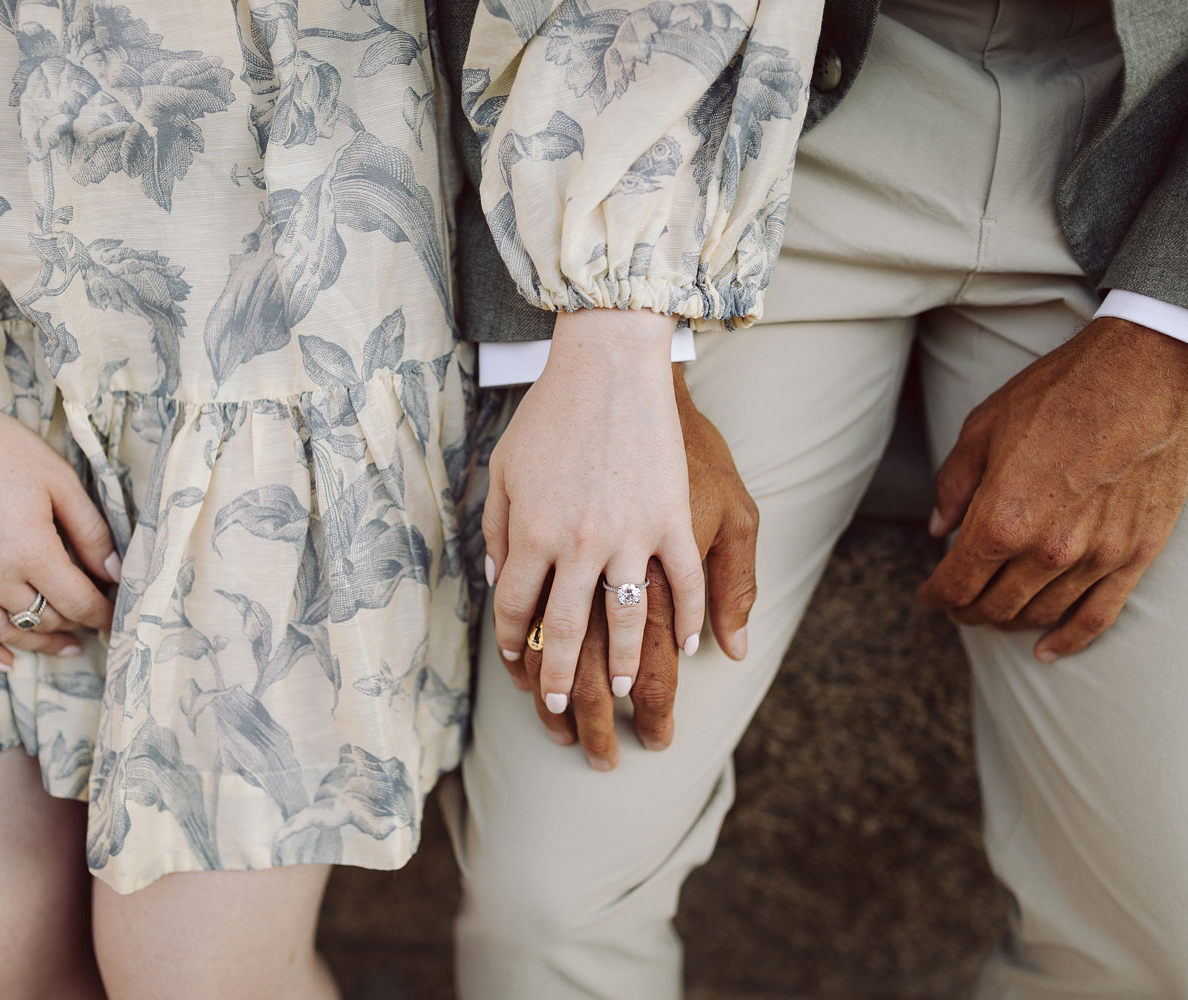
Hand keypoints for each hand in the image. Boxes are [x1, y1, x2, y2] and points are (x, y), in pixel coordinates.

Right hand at [0, 247, 119, 672]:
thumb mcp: (58, 479)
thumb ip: (90, 530)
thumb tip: (115, 572)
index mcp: (32, 551)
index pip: (79, 602)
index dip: (104, 614)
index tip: (118, 617)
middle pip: (46, 619)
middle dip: (76, 624)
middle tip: (95, 623)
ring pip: (5, 631)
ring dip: (39, 643)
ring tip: (65, 646)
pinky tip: (4, 660)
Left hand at [484, 310, 704, 722]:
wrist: (607, 368)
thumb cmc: (549, 415)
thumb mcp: (504, 469)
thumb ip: (497, 528)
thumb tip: (496, 578)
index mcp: (531, 532)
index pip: (515, 608)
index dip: (512, 641)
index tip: (515, 661)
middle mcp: (578, 544)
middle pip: (567, 631)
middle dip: (562, 678)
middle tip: (562, 708)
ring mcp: (630, 534)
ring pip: (628, 621)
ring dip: (623, 664)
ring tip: (621, 692)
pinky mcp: (672, 518)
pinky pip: (685, 582)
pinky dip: (691, 619)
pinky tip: (688, 646)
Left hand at [919, 317, 1187, 659]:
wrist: (1146, 376)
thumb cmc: (1058, 394)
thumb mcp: (982, 429)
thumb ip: (954, 486)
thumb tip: (939, 529)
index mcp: (1001, 519)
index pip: (956, 583)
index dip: (936, 595)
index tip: (929, 594)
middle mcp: (1047, 549)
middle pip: (994, 606)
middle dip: (967, 611)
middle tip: (957, 604)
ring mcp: (1095, 557)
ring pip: (1040, 615)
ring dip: (1009, 622)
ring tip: (994, 615)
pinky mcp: (1134, 555)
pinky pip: (1098, 616)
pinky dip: (1068, 639)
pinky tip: (1045, 650)